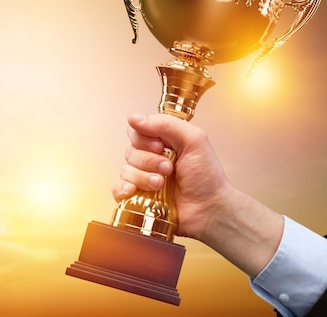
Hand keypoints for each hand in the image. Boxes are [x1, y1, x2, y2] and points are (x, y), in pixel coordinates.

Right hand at [112, 113, 282, 276]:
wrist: (209, 209)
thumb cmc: (206, 176)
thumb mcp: (193, 140)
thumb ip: (165, 124)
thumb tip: (133, 118)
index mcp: (162, 142)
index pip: (136, 131)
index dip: (143, 138)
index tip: (160, 146)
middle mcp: (150, 158)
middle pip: (130, 151)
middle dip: (149, 160)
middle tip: (168, 168)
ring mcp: (142, 178)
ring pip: (125, 170)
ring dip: (143, 177)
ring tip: (161, 184)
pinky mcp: (137, 197)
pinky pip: (117, 189)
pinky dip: (122, 189)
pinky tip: (133, 191)